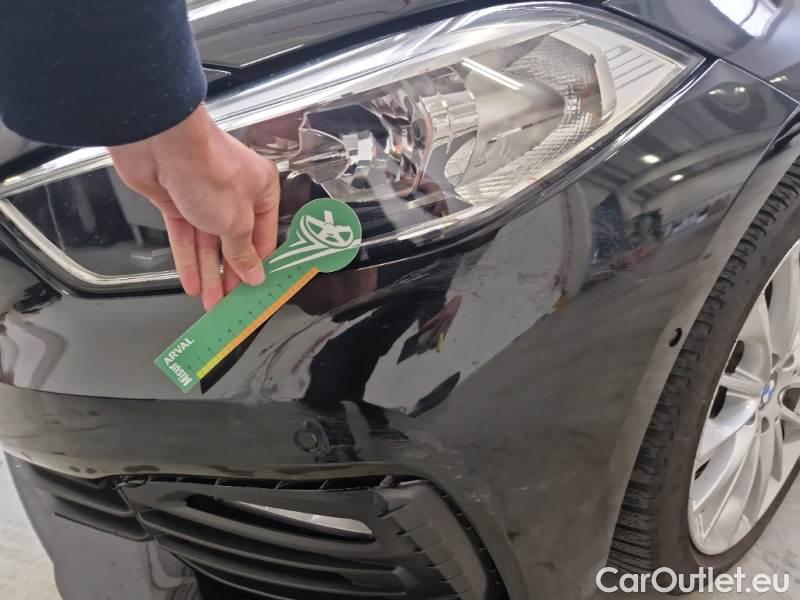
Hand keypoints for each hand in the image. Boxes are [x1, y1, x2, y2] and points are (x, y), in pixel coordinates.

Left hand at [109, 105, 279, 309]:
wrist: (161, 143)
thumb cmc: (208, 169)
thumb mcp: (236, 222)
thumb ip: (243, 252)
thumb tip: (255, 273)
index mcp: (262, 190)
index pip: (265, 236)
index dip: (259, 264)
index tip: (256, 290)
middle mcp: (235, 193)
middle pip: (234, 242)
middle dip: (231, 274)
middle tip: (231, 301)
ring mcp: (204, 197)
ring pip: (208, 243)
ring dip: (209, 273)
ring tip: (211, 301)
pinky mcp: (176, 201)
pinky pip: (185, 236)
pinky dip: (188, 259)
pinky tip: (191, 282)